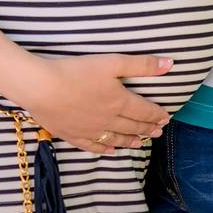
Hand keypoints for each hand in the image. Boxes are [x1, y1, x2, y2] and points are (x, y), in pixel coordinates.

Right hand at [7, 53, 173, 154]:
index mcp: (120, 101)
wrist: (43, 88)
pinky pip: (94, 146)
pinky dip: (105, 149)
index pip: (144, 110)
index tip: (166, 118)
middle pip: (132, 126)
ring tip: (140, 143)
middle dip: (147, 128)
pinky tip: (110, 151)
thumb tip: (170, 65)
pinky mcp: (73, 135)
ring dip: (130, 141)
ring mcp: (91, 130)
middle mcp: (109, 119)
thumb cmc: (77, 71)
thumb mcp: (112, 62)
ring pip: (116, 139)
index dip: (156, 114)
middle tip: (157, 132)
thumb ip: (141, 64)